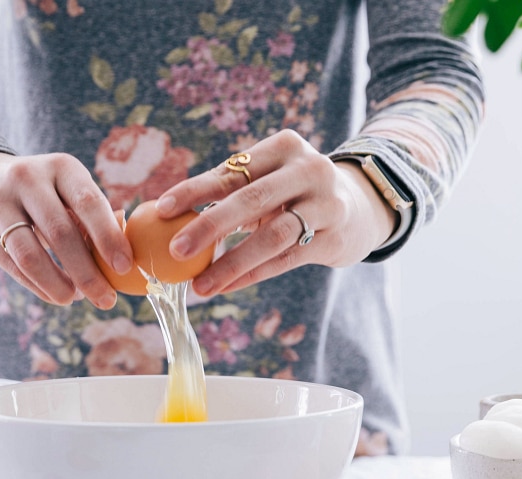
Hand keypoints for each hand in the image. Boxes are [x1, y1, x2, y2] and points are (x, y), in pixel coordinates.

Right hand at [0, 151, 132, 308]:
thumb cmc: (40, 196)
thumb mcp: (66, 191)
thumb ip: (92, 219)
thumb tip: (121, 261)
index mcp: (60, 167)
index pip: (88, 202)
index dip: (108, 237)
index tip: (124, 267)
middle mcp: (26, 178)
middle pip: (60, 233)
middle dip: (87, 273)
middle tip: (106, 300)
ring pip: (30, 255)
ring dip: (58, 284)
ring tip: (74, 300)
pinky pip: (13, 267)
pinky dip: (38, 287)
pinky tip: (55, 295)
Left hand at [155, 130, 397, 296]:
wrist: (360, 208)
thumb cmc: (294, 194)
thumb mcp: (270, 180)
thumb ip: (231, 192)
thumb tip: (166, 217)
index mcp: (283, 147)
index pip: (232, 170)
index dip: (194, 190)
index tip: (161, 209)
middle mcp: (308, 169)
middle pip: (251, 199)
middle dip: (208, 226)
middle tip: (175, 250)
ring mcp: (325, 203)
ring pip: (271, 236)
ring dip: (230, 263)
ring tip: (199, 286)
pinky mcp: (333, 237)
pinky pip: (285, 260)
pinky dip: (252, 275)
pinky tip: (224, 287)